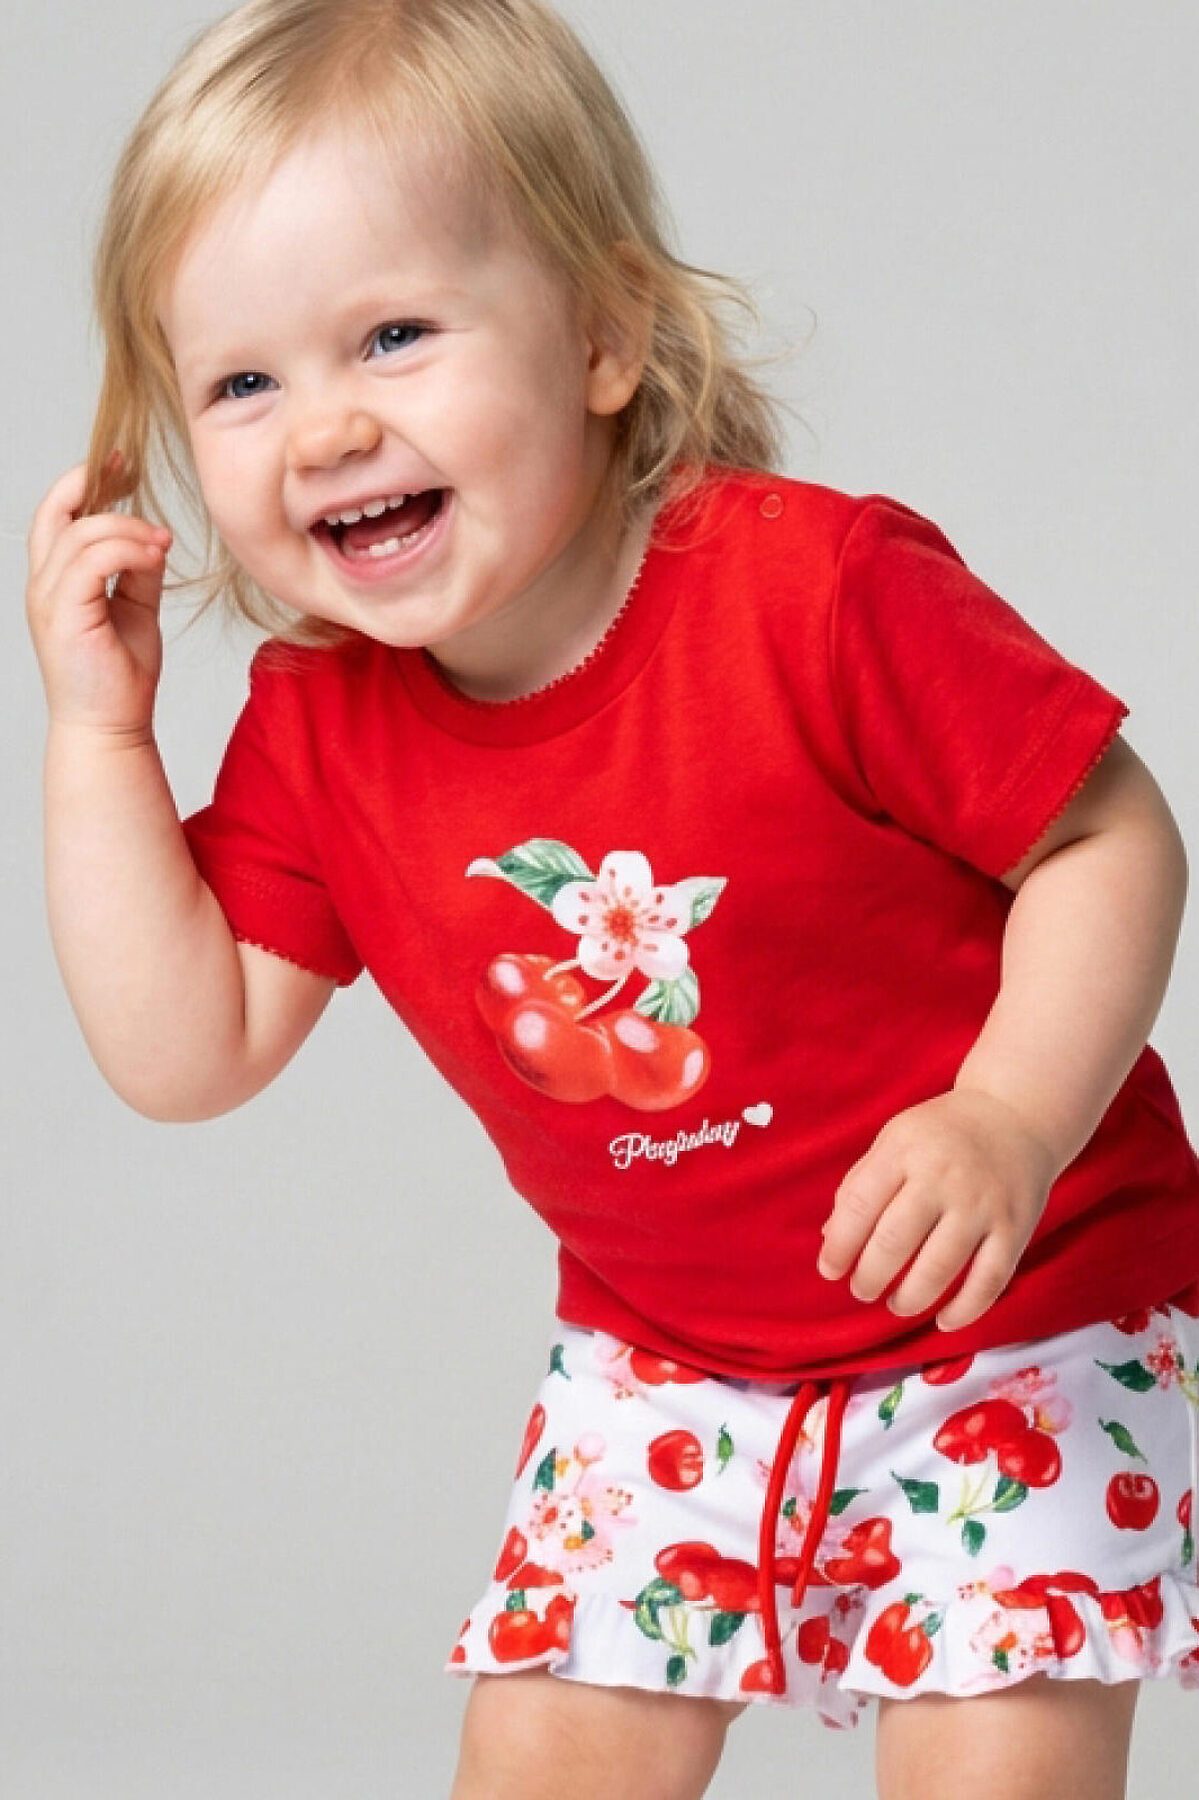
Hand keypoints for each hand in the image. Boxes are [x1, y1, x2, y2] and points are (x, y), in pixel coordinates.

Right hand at [25, 449, 173, 736]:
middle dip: (93, 481)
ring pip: (81, 532)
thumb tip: (152, 538)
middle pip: (56, 511)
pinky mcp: (64, 614)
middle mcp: (44, 585)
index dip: (84, 482)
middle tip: (135, 471)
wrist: (112, 727)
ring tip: (161, 543)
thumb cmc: (120, 676)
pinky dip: (126, 550)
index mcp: (56, 581)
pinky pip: (91, 560)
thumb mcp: (136, 611)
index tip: (121, 462)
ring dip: (128, 527)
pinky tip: (155, 555)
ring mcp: (49, 599)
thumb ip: (137, 572)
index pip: (57, 516)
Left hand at [817, 1089, 1059, 1332]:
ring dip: (910, 1298)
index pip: (860, 1206)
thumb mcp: (895, 1140)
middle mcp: (943, 1176)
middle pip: (895, 1242)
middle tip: (861, 1290)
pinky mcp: (1015, 1229)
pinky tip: (944, 1320)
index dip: (839, 1246)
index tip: (830, 1269)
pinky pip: (989, 1281)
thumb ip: (861, 1184)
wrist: (1017, 1115)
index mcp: (904, 1150)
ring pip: (939, 1269)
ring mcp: (982, 1205)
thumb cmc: (942, 1133)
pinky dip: (965, 1310)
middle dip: (869, 1277)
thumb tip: (831, 1239)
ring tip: (896, 1304)